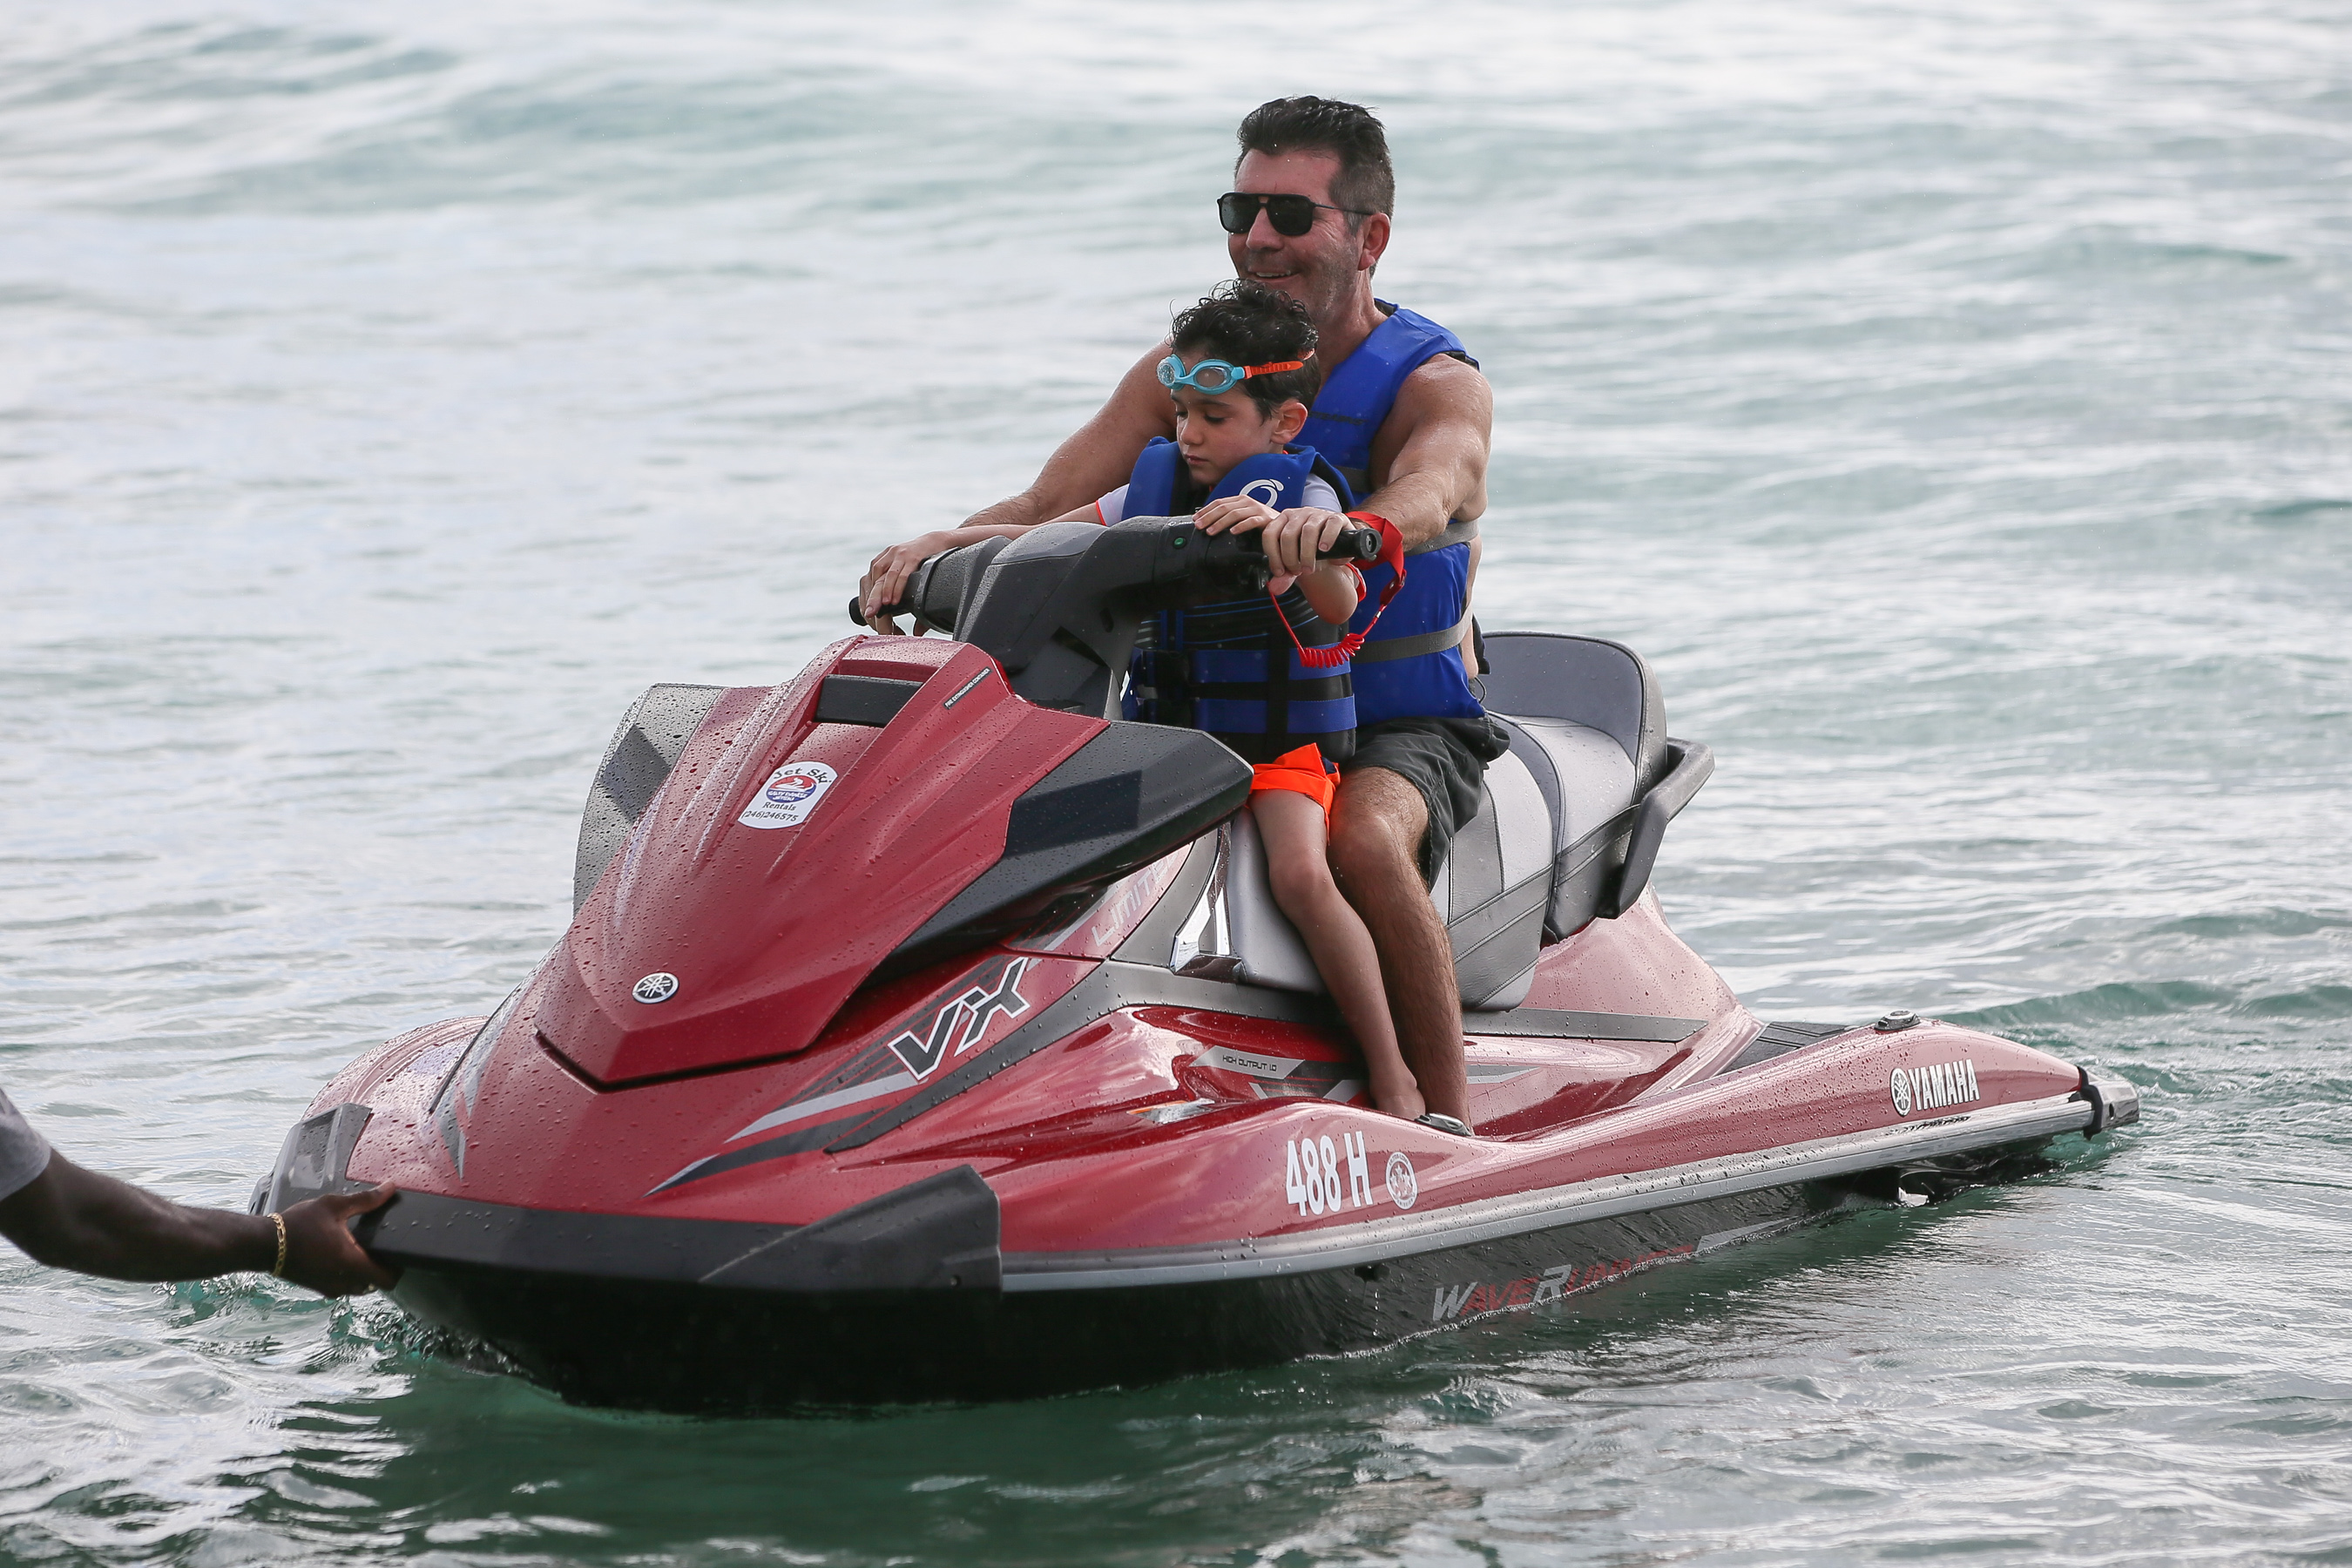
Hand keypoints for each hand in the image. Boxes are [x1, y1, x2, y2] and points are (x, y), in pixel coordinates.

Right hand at [277, 1184, 400, 1296]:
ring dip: (363, 1274)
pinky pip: (341, 1286)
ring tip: (363, 1251)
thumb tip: (390, 1188)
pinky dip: (347, 1276)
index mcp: (352, 1264)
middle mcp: (343, 1282)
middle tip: (381, 1249)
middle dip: (380, 1270)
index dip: (398, 1270)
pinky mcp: (317, 1287)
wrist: (263, 1244)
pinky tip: (342, 1256)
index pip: (388, 1281)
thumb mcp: (334, 1206)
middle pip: (374, 1285)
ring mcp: (329, 1288)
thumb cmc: (297, 1225)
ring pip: (357, 1287)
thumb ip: (366, 1200)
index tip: (400, 1255)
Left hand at [859, 531, 963, 633]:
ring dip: (883, 594)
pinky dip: (897, 587)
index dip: (867, 602)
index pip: (868, 583)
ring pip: (886, 576)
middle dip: (870, 600)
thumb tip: (916, 632)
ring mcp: (898, 554)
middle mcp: (887, 557)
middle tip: (869, 616)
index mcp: (882, 562)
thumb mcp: (909, 577)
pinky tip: (895, 600)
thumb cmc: (922, 563)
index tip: (870, 619)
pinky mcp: (911, 554)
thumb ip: (908, 601)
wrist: (938, 541)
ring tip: (883, 609)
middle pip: (874, 580)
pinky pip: (902, 573)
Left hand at [1192, 496, 1277, 535]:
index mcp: (1240, 500)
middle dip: (1209, 517)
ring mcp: (1257, 509)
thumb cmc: (1262, 523)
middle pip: (1224, 507)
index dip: (1206, 510)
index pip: (1219, 502)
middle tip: (1199, 526)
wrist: (1284, 525)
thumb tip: (1208, 523)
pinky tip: (1233, 532)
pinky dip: (1241, 526)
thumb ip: (1229, 516)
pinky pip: (1251, 522)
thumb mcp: (1244, 516)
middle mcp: (1248, 501)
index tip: (1195, 519)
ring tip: (1211, 532)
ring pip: (1234, 514)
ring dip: (1220, 523)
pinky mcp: (1266, 519)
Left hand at [1258, 507, 1351, 578]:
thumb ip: (1285, 576)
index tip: (1279, 572)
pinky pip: (1331, 525)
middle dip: (1291, 558)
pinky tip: (1325, 550)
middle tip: (1298, 572)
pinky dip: (1327, 538)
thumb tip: (1274, 588)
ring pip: (1308, 531)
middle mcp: (1298, 515)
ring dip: (1307, 554)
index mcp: (1283, 521)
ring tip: (1309, 568)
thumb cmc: (1311, 551)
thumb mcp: (1296, 563)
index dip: (1272, 556)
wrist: (1333, 546)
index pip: (1270, 534)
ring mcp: (1317, 514)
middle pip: (1288, 535)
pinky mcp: (1336, 518)